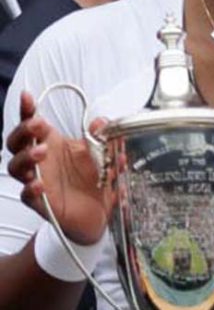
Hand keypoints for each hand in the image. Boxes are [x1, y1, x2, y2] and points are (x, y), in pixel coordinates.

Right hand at [6, 90, 106, 242]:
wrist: (98, 213)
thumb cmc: (92, 178)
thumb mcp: (102, 154)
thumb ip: (100, 137)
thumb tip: (101, 121)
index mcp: (51, 143)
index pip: (32, 124)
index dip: (27, 109)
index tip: (27, 96)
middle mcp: (40, 161)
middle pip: (16, 142)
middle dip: (23, 131)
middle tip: (38, 125)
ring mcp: (37, 181)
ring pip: (16, 167)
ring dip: (26, 157)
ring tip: (42, 151)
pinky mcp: (41, 203)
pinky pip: (27, 195)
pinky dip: (30, 189)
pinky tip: (39, 184)